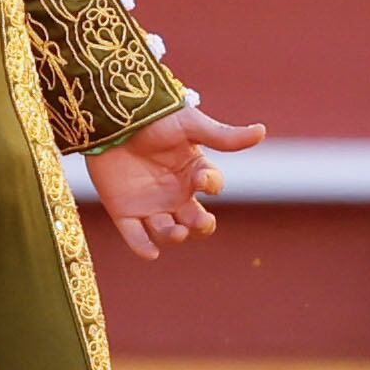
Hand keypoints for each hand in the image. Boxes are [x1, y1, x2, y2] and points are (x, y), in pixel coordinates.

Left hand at [90, 104, 260, 261]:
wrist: (108, 116)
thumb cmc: (151, 117)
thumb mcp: (187, 124)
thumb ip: (222, 135)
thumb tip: (262, 130)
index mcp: (194, 172)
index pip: (212, 185)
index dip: (211, 185)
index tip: (203, 180)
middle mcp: (175, 193)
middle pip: (195, 220)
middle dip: (201, 226)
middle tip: (200, 222)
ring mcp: (150, 204)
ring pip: (168, 231)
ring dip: (174, 236)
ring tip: (175, 231)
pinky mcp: (123, 210)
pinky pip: (134, 236)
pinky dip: (142, 247)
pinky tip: (150, 253)